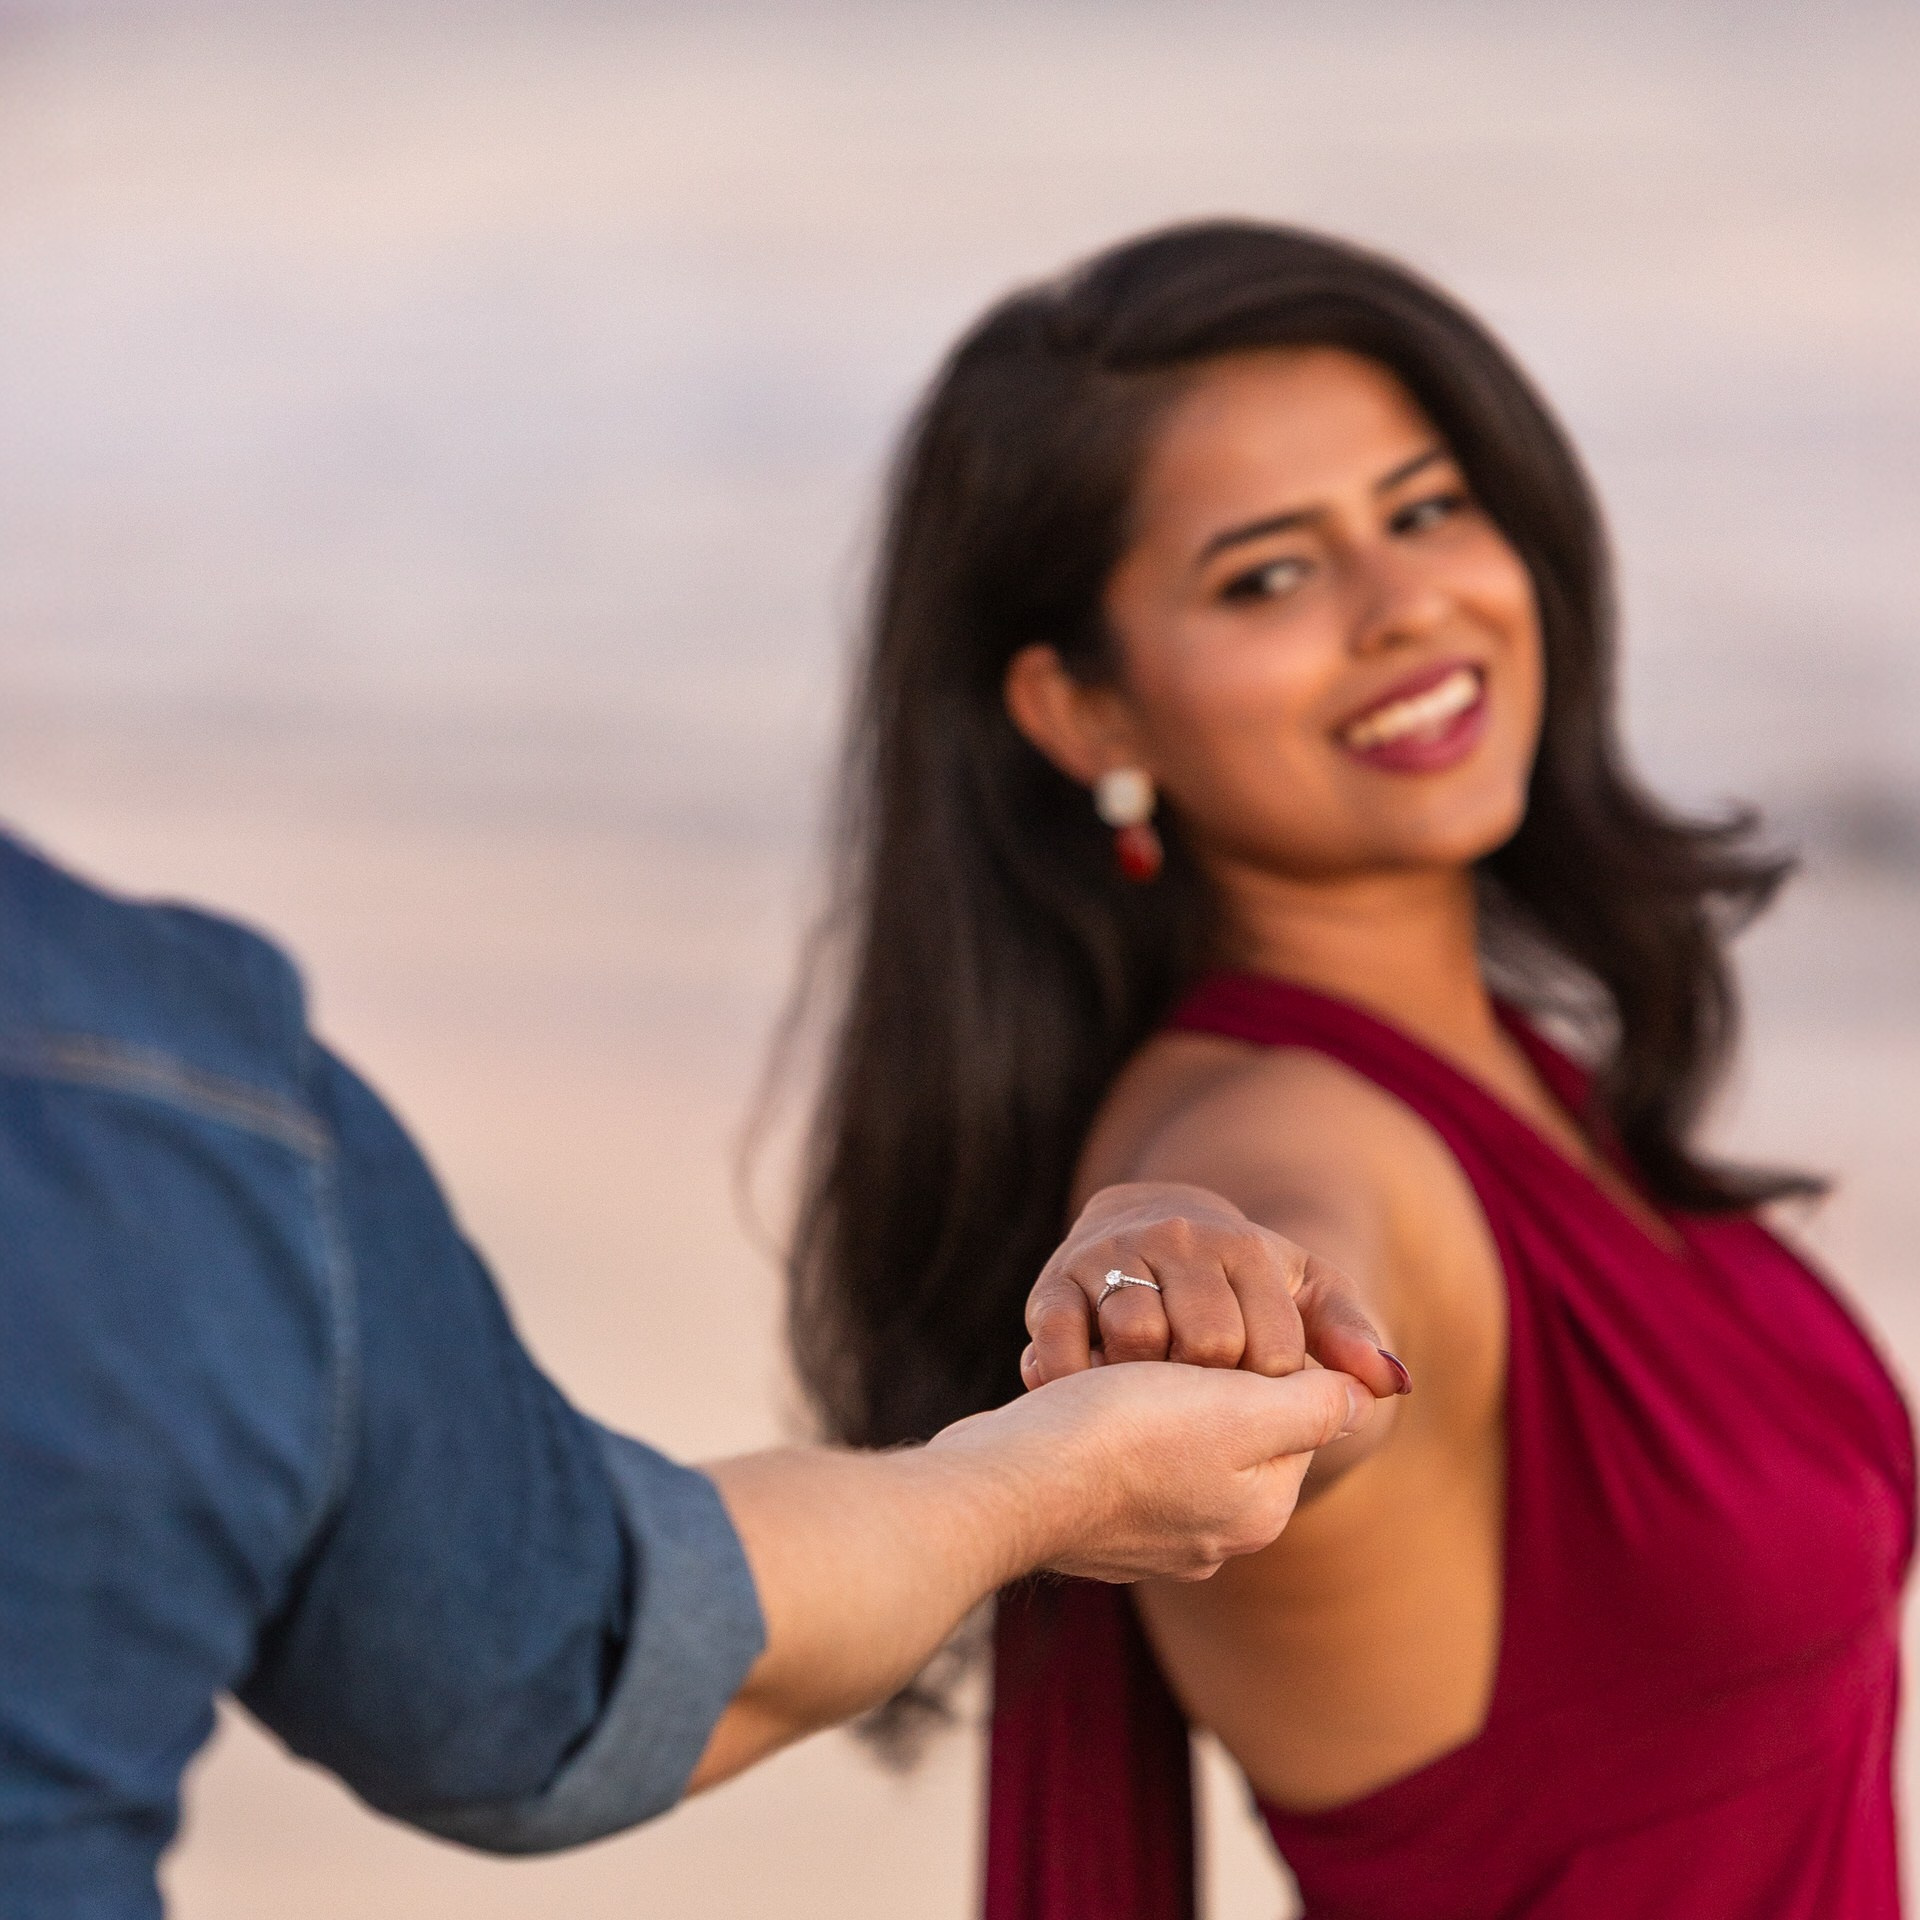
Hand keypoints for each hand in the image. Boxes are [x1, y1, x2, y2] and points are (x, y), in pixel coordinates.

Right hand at [928, 1360, 1372, 1582]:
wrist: (1002, 1488)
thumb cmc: (1122, 1437)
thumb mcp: (1238, 1409)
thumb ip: (1312, 1404)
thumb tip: (1366, 1396)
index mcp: (1258, 1512)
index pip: (1290, 1413)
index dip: (1253, 1362)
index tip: (1205, 1342)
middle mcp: (1210, 1537)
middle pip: (1228, 1428)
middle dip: (1197, 1382)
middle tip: (1153, 1352)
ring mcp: (1146, 1541)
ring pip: (1167, 1439)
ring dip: (1144, 1399)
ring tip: (1108, 1375)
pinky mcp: (1089, 1529)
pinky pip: (1112, 1459)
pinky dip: (1099, 1425)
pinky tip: (1075, 1402)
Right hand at [1020, 1182, 1408, 1401]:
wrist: (1129, 1216)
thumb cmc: (1229, 1277)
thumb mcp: (1298, 1290)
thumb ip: (1344, 1336)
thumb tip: (1395, 1383)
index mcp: (1244, 1247)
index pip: (1275, 1350)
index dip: (1265, 1389)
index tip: (1245, 1396)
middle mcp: (1178, 1239)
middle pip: (1208, 1344)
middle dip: (1205, 1388)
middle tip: (1195, 1401)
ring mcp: (1109, 1259)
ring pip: (1137, 1336)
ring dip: (1140, 1383)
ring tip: (1143, 1398)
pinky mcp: (1052, 1286)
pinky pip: (1062, 1341)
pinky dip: (1073, 1380)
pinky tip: (1089, 1399)